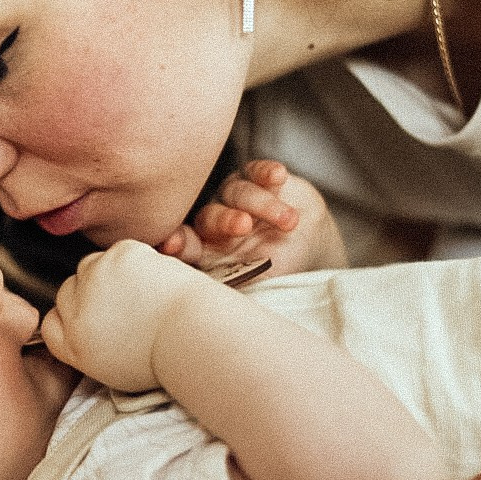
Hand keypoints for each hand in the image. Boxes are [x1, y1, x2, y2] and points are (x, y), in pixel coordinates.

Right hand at [40, 240, 190, 390]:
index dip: (71, 317)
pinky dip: (135, 261)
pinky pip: (119, 252)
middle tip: (125, 305)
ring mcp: (97, 279)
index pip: (50, 322)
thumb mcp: (112, 371)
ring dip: (108, 274)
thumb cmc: (166, 359)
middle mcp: (76, 311)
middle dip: (90, 294)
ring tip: (142, 293)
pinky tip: (154, 280)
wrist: (194, 336)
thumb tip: (84, 324)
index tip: (94, 318)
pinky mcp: (120, 255)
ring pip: (90, 265)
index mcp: (73, 344)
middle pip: (67, 290)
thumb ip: (87, 347)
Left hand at [160, 159, 347, 277]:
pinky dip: (267, 172)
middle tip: (244, 226)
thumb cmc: (275, 267)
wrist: (309, 245)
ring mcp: (236, 196)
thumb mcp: (258, 283)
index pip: (186, 244)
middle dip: (226, 220)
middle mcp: (217, 218)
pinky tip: (277, 176)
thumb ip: (236, 289)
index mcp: (207, 247)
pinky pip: (258, 171)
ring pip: (239, 193)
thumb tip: (216, 309)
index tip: (171, 245)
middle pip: (211, 216)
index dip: (178, 243)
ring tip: (289, 221)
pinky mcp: (259, 178)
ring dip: (263, 205)